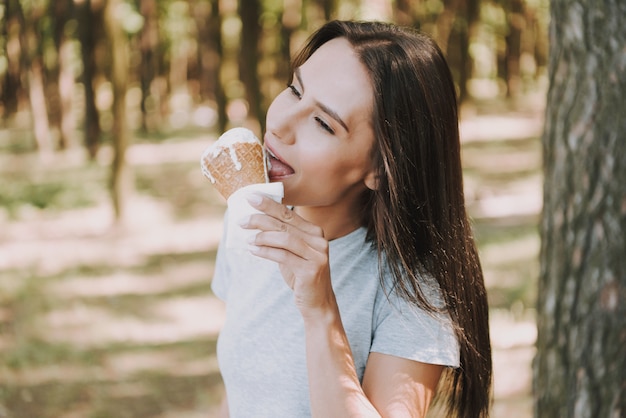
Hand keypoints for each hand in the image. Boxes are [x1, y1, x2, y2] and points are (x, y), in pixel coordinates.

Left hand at [241, 194, 334, 314]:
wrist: (317, 303)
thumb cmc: (300, 275)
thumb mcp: (292, 253)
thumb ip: (280, 238)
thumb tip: (254, 223)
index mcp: (315, 232)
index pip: (288, 213)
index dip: (269, 204)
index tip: (250, 197)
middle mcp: (319, 240)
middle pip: (285, 223)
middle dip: (260, 219)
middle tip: (242, 220)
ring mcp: (317, 255)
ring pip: (284, 238)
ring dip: (262, 237)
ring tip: (247, 239)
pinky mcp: (311, 270)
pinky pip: (283, 256)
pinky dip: (265, 251)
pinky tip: (253, 250)